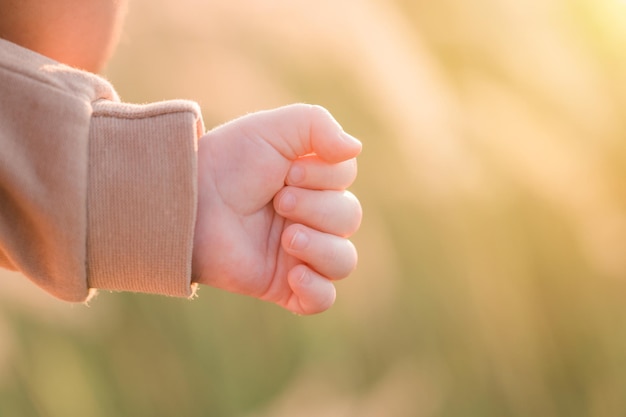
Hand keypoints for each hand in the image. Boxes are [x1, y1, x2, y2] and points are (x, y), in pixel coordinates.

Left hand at [192, 104, 361, 314]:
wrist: (188, 203)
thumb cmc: (227, 163)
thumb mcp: (272, 128)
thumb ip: (318, 125)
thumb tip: (355, 149)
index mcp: (312, 180)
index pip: (346, 178)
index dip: (324, 175)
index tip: (286, 172)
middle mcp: (311, 216)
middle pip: (350, 217)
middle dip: (317, 207)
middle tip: (279, 200)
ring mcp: (299, 253)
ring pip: (344, 260)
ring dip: (322, 247)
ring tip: (287, 238)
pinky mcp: (282, 285)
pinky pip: (322, 300)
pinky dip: (317, 290)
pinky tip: (294, 273)